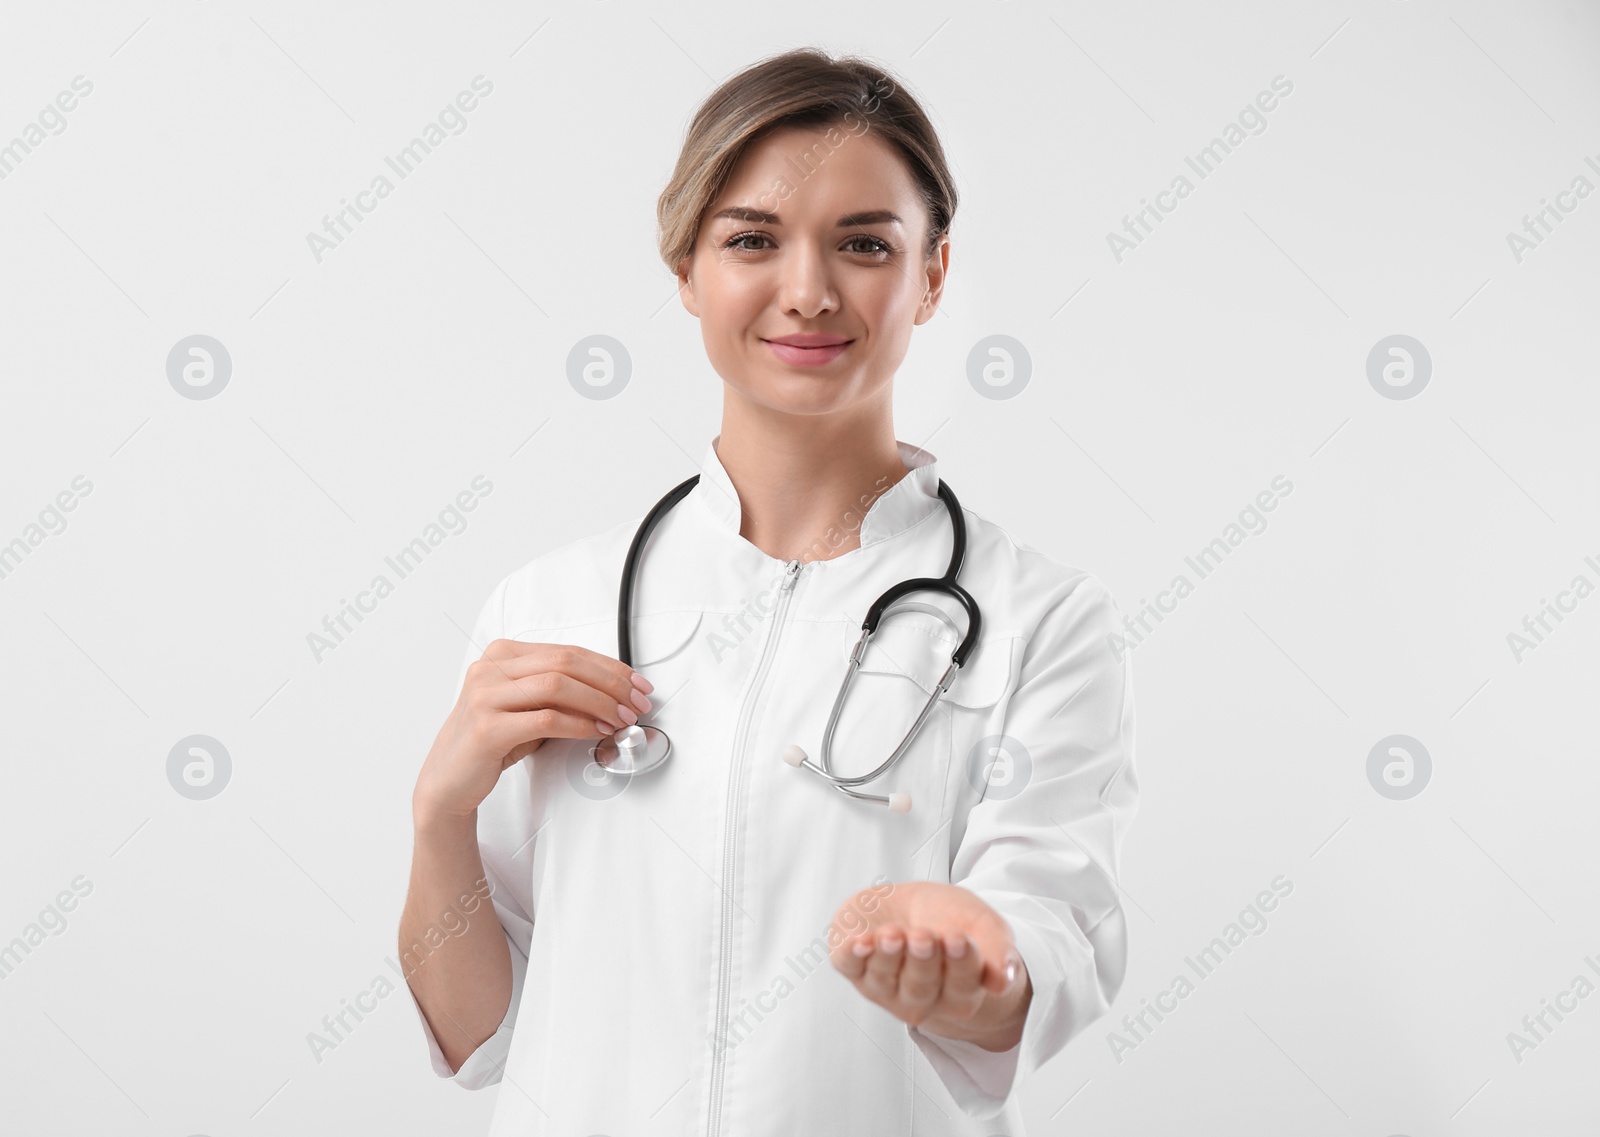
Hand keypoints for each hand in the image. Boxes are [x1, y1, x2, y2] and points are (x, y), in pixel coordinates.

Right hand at [413, 639, 653, 824]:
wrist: (448, 779)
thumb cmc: (494, 740)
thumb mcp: (527, 706)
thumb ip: (561, 692)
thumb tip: (617, 694)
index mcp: (502, 654)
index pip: (568, 651)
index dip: (610, 667)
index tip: (638, 685)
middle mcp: (490, 668)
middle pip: (566, 663)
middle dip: (611, 683)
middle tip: (637, 703)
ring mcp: (485, 695)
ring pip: (558, 685)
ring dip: (599, 703)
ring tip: (621, 719)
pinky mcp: (487, 727)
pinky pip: (546, 719)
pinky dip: (579, 725)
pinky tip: (596, 731)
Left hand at [828, 881, 1031, 1049]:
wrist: (911, 905)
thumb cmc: (950, 920)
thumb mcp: (984, 926)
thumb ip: (999, 952)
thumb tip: (1003, 981)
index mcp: (957, 993)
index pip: (961, 986)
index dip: (959, 964)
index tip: (959, 939)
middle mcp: (918, 998)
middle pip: (921, 987)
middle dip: (922, 961)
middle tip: (924, 937)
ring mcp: (883, 985)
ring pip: (884, 979)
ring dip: (887, 958)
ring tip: (893, 935)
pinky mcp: (853, 965)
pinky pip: (849, 965)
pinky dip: (852, 955)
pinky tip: (860, 942)